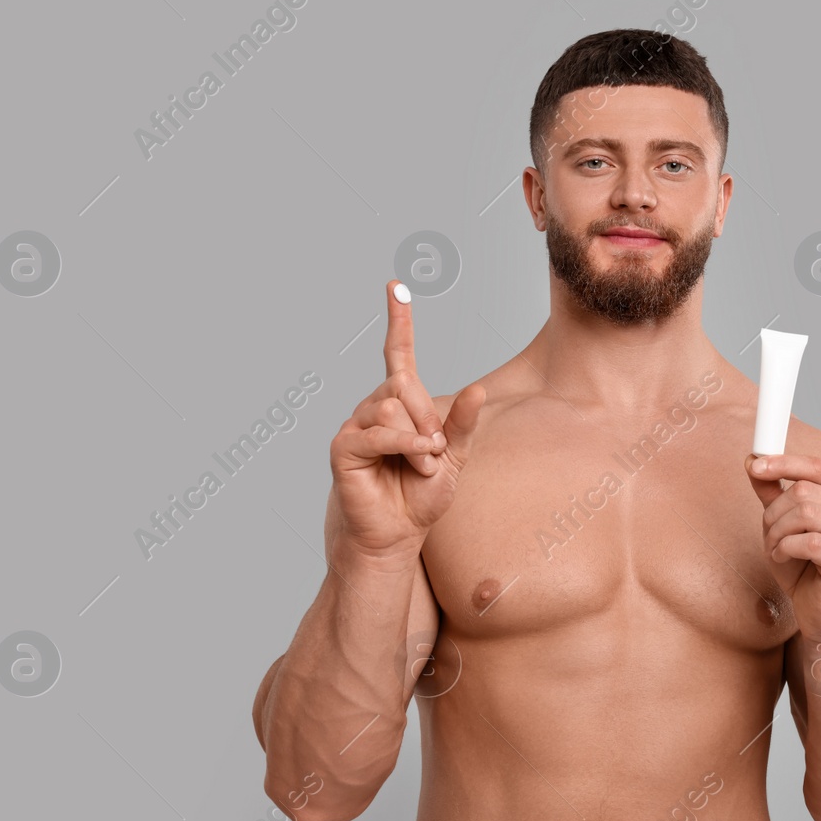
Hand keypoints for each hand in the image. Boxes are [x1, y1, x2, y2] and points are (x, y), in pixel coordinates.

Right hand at [326, 281, 484, 564]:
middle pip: (404, 384)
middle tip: (435, 452)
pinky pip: (377, 431)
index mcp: (400, 404)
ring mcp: (356, 425)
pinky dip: (404, 445)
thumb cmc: (421, 495)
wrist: (399, 533)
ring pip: (392, 405)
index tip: (395, 287)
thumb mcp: (455, 457)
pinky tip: (416, 460)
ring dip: (420, 440)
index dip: (397, 321)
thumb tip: (477, 389)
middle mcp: (374, 407)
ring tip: (421, 465)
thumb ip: (462, 424)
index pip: (397, 354)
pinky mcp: (343, 448)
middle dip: (430, 419)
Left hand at [746, 453, 820, 642]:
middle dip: (774, 512)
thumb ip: (773, 494)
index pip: (818, 466)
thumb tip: (753, 461)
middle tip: (769, 533)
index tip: (753, 466)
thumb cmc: (805, 568)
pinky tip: (783, 558)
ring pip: (805, 514)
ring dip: (777, 532)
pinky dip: (785, 549)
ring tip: (775, 549)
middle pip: (804, 491)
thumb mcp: (783, 525)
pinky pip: (808, 542)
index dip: (783, 462)